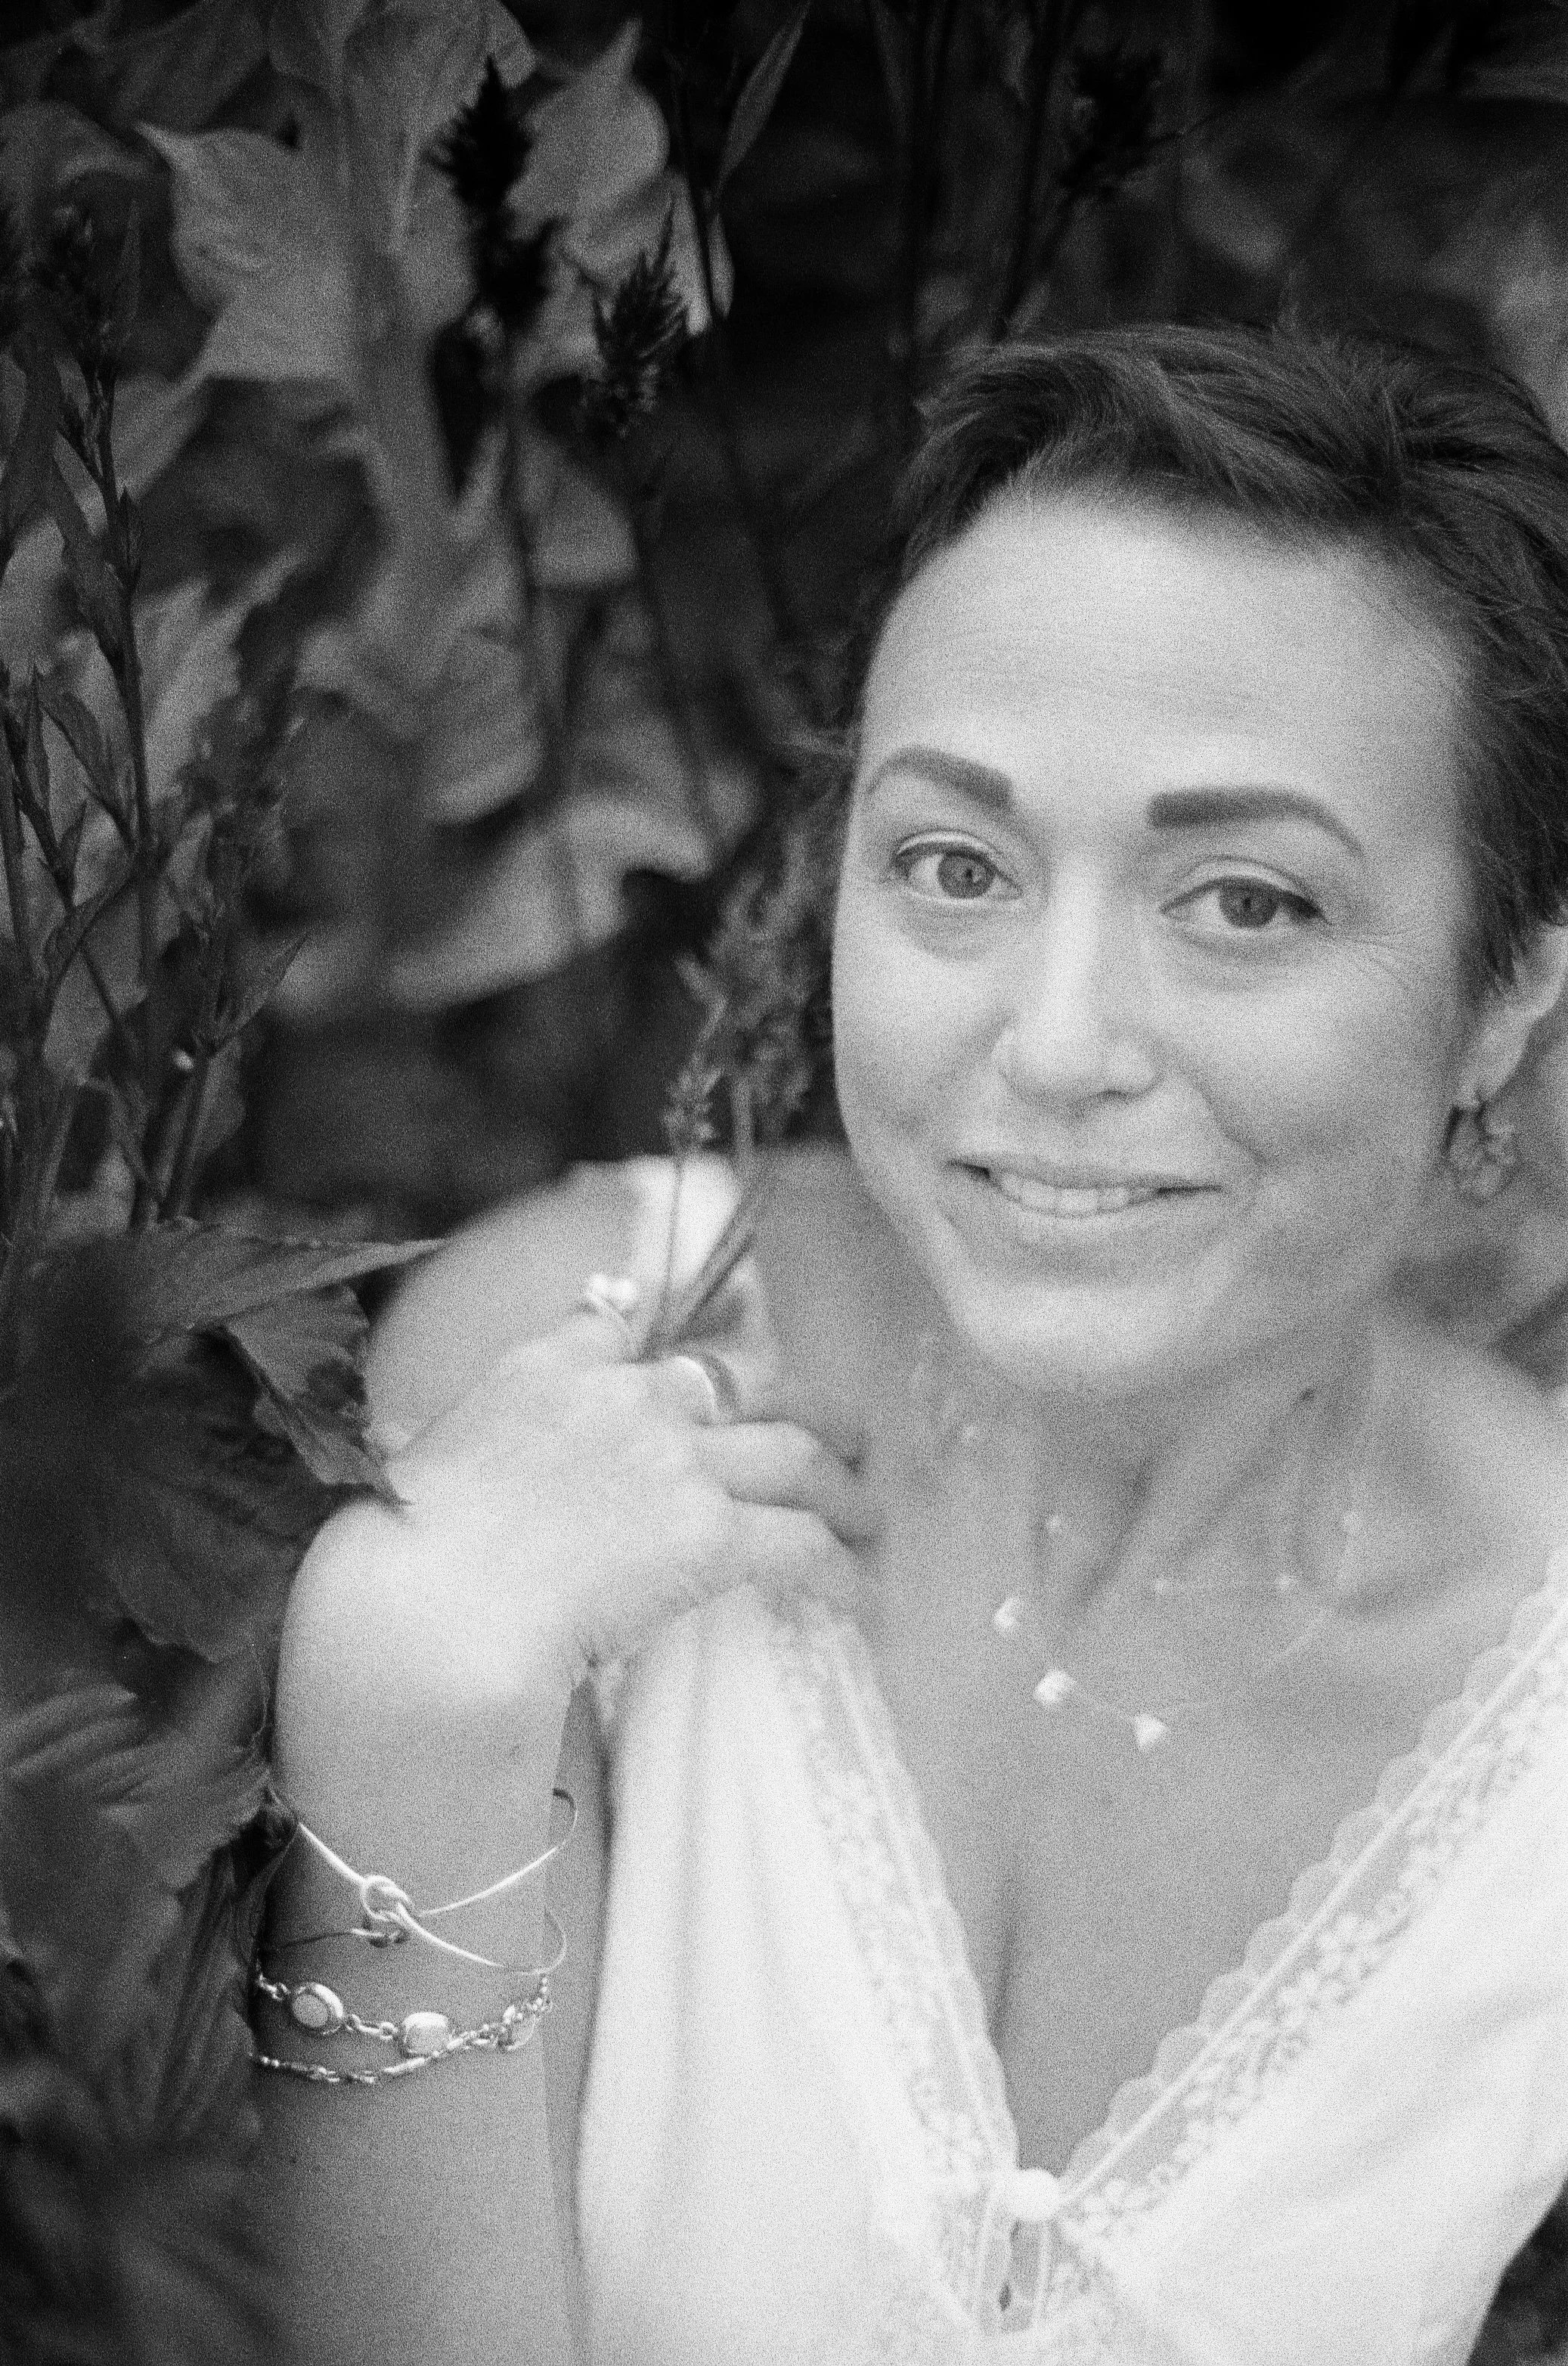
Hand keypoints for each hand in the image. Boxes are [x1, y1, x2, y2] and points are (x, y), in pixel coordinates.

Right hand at [273, 1298, 877, 1851]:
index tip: (690, 1327)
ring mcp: (674, 1462)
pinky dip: (840, 1568)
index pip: (609, 1321)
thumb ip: (430, 1442)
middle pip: (735, 1381)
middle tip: (838, 1430)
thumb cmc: (398, 1558)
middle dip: (793, 1404)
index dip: (655, 1327)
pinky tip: (859, 1593)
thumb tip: (399, 1442)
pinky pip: (802, 1543)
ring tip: (868, 1513)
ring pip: (793, 1452)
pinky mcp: (710, 1535)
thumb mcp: (406, 1467)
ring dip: (840, 1483)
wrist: (432, 1606)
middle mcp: (622, 1397)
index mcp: (539, 1371)